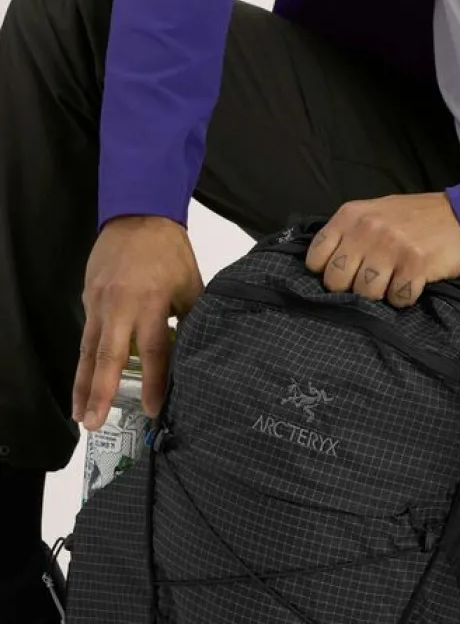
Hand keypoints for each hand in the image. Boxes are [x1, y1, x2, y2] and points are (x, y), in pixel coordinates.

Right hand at [72, 215, 203, 431]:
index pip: (154, 349)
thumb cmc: (169, 250)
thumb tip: (200, 348)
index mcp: (152, 301)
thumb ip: (192, 316)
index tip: (153, 409)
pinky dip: (82, 361)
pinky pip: (86, 335)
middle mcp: (122, 305)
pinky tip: (82, 381)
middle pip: (109, 356)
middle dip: (102, 391)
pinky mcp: (88, 298)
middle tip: (96, 422)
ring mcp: (100, 303)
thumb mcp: (190, 281)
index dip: (155, 380)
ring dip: (83, 384)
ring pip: (89, 350)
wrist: (138, 215)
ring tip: (82, 414)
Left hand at [304, 192, 459, 306]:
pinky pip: (397, 299)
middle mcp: (367, 228)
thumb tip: (321, 269)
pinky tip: (412, 283)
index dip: (327, 272)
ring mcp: (391, 245)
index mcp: (351, 215)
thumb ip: (347, 234)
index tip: (346, 274)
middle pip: (336, 281)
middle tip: (372, 281)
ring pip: (365, 293)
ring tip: (394, 280)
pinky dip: (404, 297)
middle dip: (351, 288)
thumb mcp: (374, 212)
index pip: (315, 259)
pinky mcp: (415, 263)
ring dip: (380, 294)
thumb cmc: (413, 218)